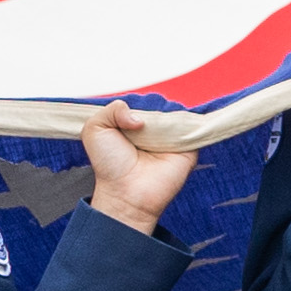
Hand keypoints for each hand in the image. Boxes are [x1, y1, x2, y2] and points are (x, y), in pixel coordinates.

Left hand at [79, 104, 192, 232]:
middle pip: (163, 102)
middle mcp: (155, 127)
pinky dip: (186, 125)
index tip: (127, 118)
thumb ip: (112, 108)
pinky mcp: (189, 147)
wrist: (125, 192)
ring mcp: (173, 136)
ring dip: (166, 117)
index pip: (144, 98)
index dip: (138, 102)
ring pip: (178, 111)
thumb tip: (140, 116)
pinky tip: (170, 132)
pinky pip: (195, 127)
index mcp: (135, 120)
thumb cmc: (109, 165)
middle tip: (138, 128)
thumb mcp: (95, 128)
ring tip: (151, 134)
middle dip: (152, 108)